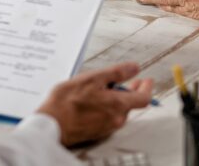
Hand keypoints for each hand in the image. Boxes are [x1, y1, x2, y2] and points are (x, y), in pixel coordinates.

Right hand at [37, 62, 152, 146]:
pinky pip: (108, 117)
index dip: (147, 87)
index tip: (146, 80)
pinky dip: (107, 107)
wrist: (51, 124)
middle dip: (131, 91)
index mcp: (118, 105)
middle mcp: (116, 119)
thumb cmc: (68, 102)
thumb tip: (134, 68)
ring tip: (105, 88)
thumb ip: (117, 73)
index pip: (144, 98)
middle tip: (130, 82)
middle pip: (131, 104)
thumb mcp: (93, 78)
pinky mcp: (97, 131)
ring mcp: (107, 127)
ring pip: (119, 110)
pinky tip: (95, 100)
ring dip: (117, 99)